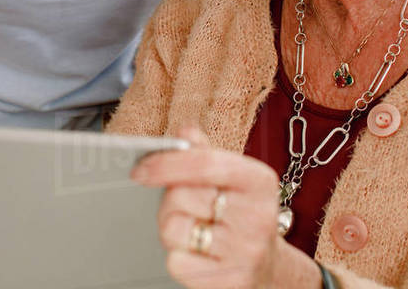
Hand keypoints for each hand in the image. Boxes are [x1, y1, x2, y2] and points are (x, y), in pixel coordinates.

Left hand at [131, 126, 294, 288]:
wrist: (269, 266)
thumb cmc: (242, 214)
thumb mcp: (233, 178)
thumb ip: (205, 153)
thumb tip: (184, 133)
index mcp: (259, 181)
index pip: (204, 163)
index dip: (166, 163)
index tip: (139, 170)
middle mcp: (257, 216)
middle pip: (180, 196)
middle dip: (169, 200)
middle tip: (184, 208)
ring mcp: (246, 251)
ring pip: (173, 230)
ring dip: (171, 229)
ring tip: (192, 230)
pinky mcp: (232, 281)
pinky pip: (176, 263)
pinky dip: (178, 257)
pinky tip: (197, 254)